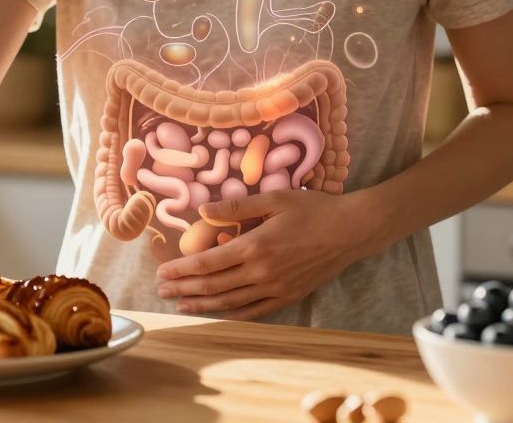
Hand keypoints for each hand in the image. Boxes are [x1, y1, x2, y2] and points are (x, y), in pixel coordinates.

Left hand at [154, 189, 383, 319]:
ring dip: (202, 304)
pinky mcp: (289, 296)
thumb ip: (236, 207)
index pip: (207, 263)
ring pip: (230, 301)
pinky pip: (255, 310)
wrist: (352, 230)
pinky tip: (217, 312)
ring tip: (180, 304)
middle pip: (213, 285)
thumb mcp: (273, 199)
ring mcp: (276, 288)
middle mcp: (262, 272)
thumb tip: (201, 209)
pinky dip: (233, 313)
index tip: (162, 271)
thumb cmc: (313, 209)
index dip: (181, 269)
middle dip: (184, 288)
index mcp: (255, 246)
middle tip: (161, 290)